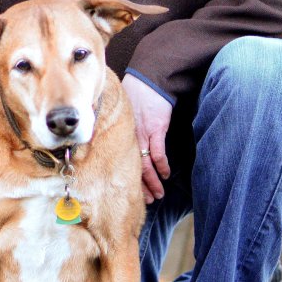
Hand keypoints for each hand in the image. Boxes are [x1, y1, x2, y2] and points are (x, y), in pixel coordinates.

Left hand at [122, 74, 172, 204]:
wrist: (149, 81)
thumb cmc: (137, 95)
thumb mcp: (125, 113)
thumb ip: (122, 128)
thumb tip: (116, 139)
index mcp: (122, 134)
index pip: (121, 161)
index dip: (127, 177)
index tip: (128, 190)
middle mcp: (132, 137)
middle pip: (133, 167)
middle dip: (140, 186)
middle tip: (143, 201)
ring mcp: (144, 135)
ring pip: (146, 165)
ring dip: (152, 182)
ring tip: (156, 195)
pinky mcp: (157, 130)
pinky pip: (158, 153)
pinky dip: (162, 166)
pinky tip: (165, 176)